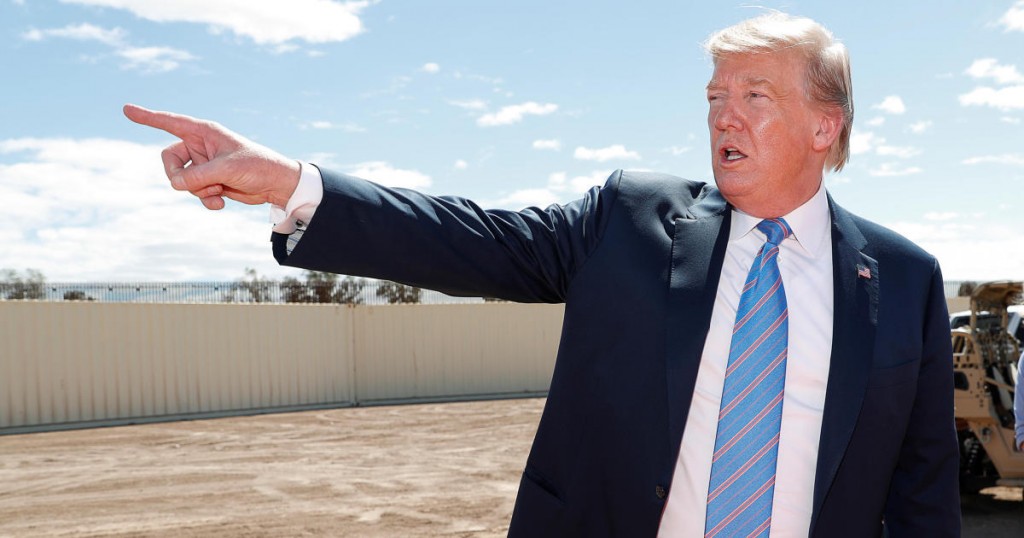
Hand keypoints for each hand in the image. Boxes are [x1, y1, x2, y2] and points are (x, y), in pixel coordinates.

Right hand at [123, 104, 299, 209]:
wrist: (275, 184)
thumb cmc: (257, 166)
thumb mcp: (227, 169)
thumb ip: (198, 175)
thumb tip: (176, 184)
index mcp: (204, 132)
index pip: (170, 122)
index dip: (148, 117)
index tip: (126, 109)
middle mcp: (200, 146)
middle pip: (169, 159)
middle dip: (177, 175)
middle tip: (191, 184)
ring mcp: (204, 164)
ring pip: (181, 180)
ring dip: (198, 190)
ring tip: (219, 190)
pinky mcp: (209, 181)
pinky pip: (194, 192)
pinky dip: (205, 199)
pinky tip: (220, 204)